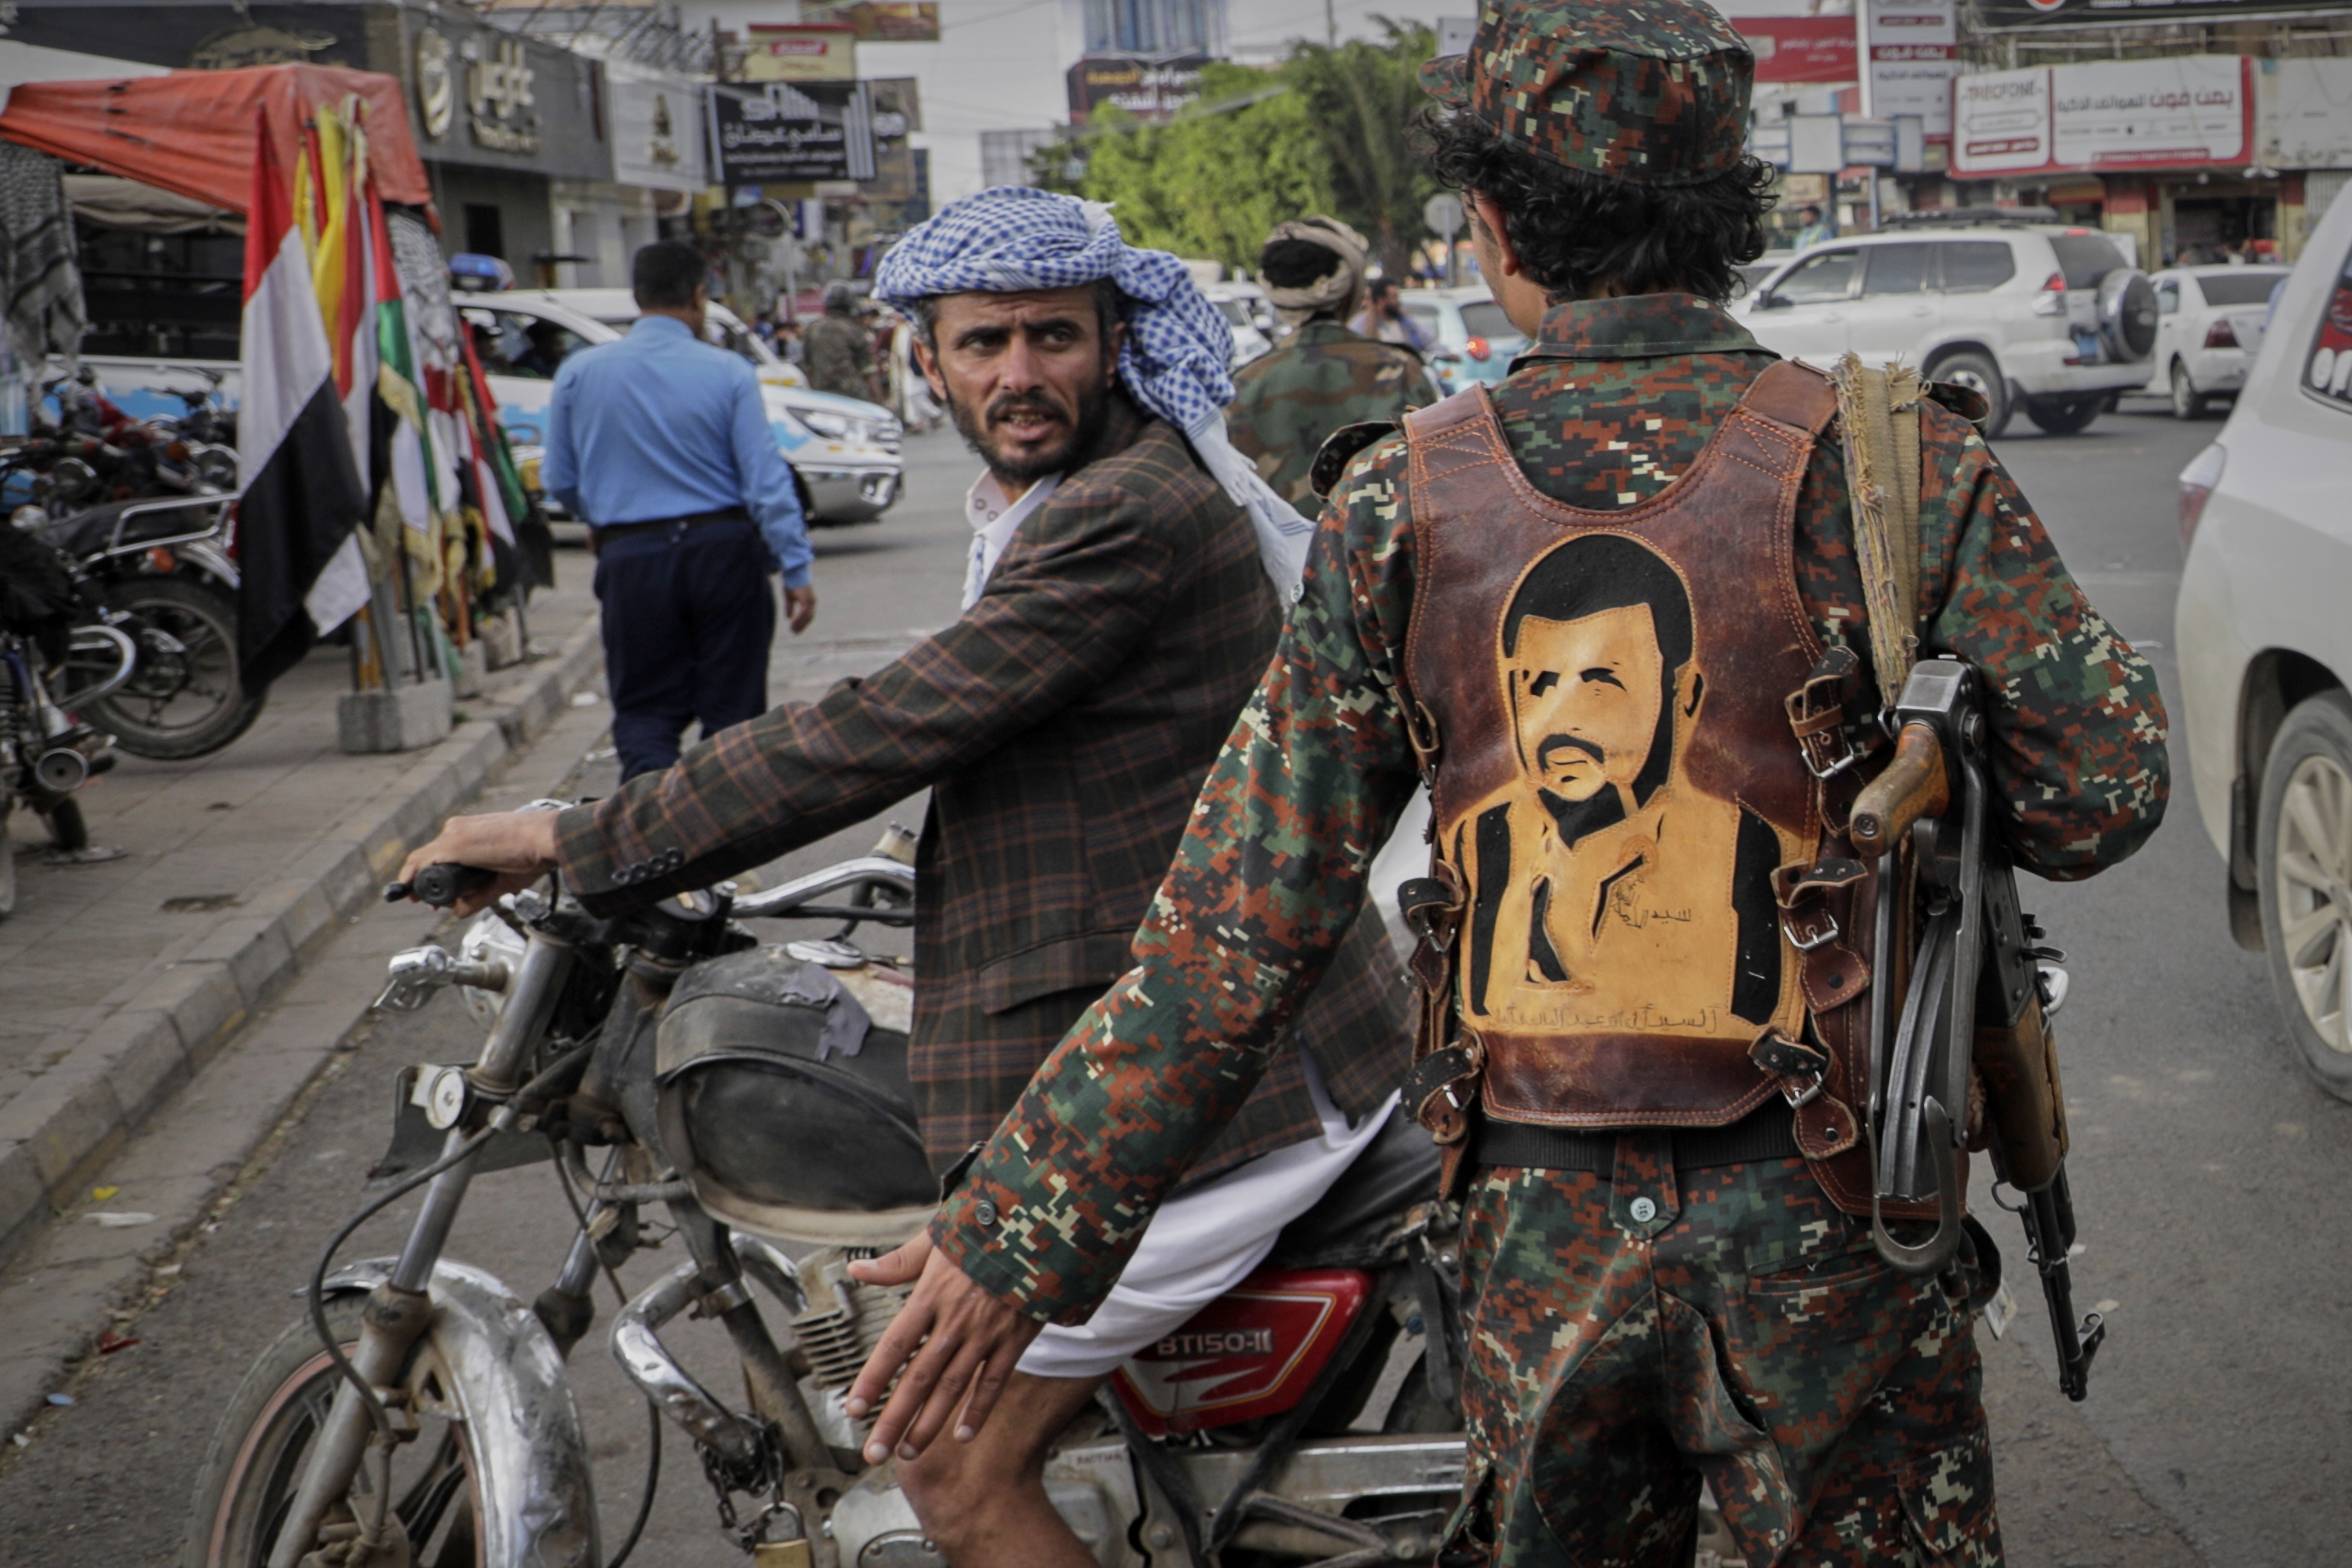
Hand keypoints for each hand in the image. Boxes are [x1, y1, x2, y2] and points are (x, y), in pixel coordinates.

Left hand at [394, 810, 561, 915]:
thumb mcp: (503, 880)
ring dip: (422, 884)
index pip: (440, 853)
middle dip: (426, 883)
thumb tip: (459, 911)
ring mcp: (454, 835)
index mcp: (470, 831)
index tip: (436, 895)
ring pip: (423, 861)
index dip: (433, 876)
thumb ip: (480, 895)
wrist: (548, 838)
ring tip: (430, 902)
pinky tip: (409, 889)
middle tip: (433, 903)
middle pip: (429, 858)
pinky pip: (420, 862)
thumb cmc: (536, 852)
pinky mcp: (453, 844)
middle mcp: (458, 829)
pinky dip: (412, 877)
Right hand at [784, 584, 816, 634]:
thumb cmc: (791, 582)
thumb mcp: (789, 597)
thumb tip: (788, 617)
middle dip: (801, 626)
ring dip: (800, 624)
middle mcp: (812, 602)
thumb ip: (789, 607)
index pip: (807, 616)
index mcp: (808, 602)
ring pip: (807, 617)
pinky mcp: (808, 599)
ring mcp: (811, 601)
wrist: (793, 572)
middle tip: (794, 633)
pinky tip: (792, 623)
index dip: (801, 624)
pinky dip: (799, 619)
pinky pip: (804, 612)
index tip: (795, 630)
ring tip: (792, 630)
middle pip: (809, 618)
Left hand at [844, 1233, 1041, 1463]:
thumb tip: (857, 1271)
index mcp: (932, 1295)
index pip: (894, 1345)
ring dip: (928, 1424)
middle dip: (894, 1419)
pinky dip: (978, 1410)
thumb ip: (897, 1262)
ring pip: (952, 1388)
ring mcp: (986, 1334)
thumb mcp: (938, 1238)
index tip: (853, 1409)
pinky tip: (962, 1435)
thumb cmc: (985, 1231)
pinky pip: (993, 1382)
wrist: (1041, 1226)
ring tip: (908, 1452)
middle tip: (874, 1452)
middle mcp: (956, 1320)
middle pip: (918, 1378)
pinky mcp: (1014, 1339)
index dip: (873, 1379)